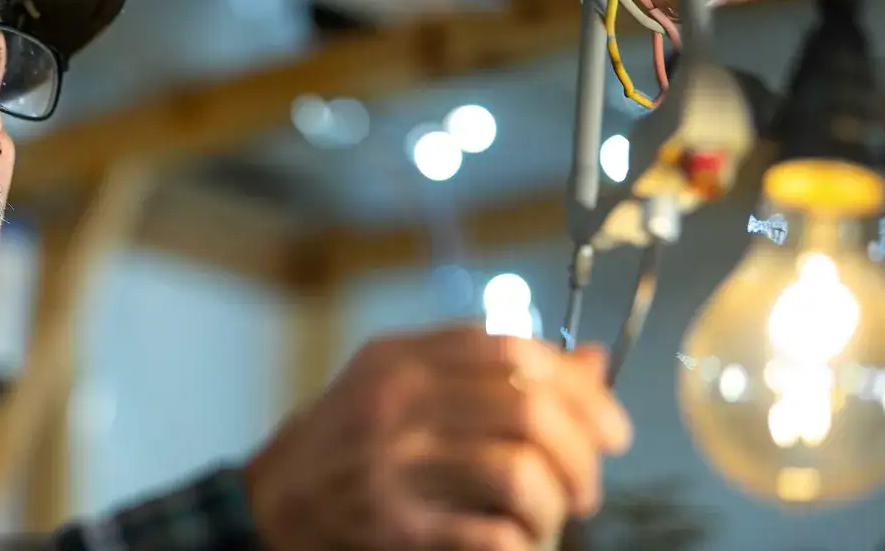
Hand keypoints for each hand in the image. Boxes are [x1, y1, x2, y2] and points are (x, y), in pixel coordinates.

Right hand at [244, 326, 632, 549]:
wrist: (271, 501)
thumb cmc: (349, 439)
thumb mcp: (408, 384)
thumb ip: (489, 370)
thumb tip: (591, 362)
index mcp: (404, 357)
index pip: (515, 352)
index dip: (579, 389)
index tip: (612, 427)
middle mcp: (397, 401)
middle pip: (528, 411)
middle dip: (581, 454)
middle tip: (591, 486)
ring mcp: (392, 463)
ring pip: (517, 473)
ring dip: (556, 504)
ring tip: (557, 518)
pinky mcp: (392, 524)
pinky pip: (488, 533)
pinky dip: (522, 543)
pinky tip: (521, 544)